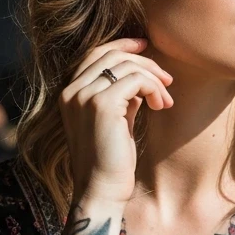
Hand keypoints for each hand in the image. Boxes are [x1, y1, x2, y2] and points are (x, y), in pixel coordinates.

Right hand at [58, 38, 172, 204]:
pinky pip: (135, 80)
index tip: (146, 45)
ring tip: (164, 101)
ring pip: (126, 65)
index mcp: (68, 93)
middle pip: (111, 54)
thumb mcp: (114, 119)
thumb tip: (141, 75)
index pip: (94, 54)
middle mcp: (71, 91)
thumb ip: (121, 95)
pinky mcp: (101, 104)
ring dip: (153, 79)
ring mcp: (84, 96)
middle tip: (166, 80)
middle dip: (144, 62)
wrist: (101, 190)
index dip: (122, 45)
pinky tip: (160, 106)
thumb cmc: (110, 160)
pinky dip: (153, 88)